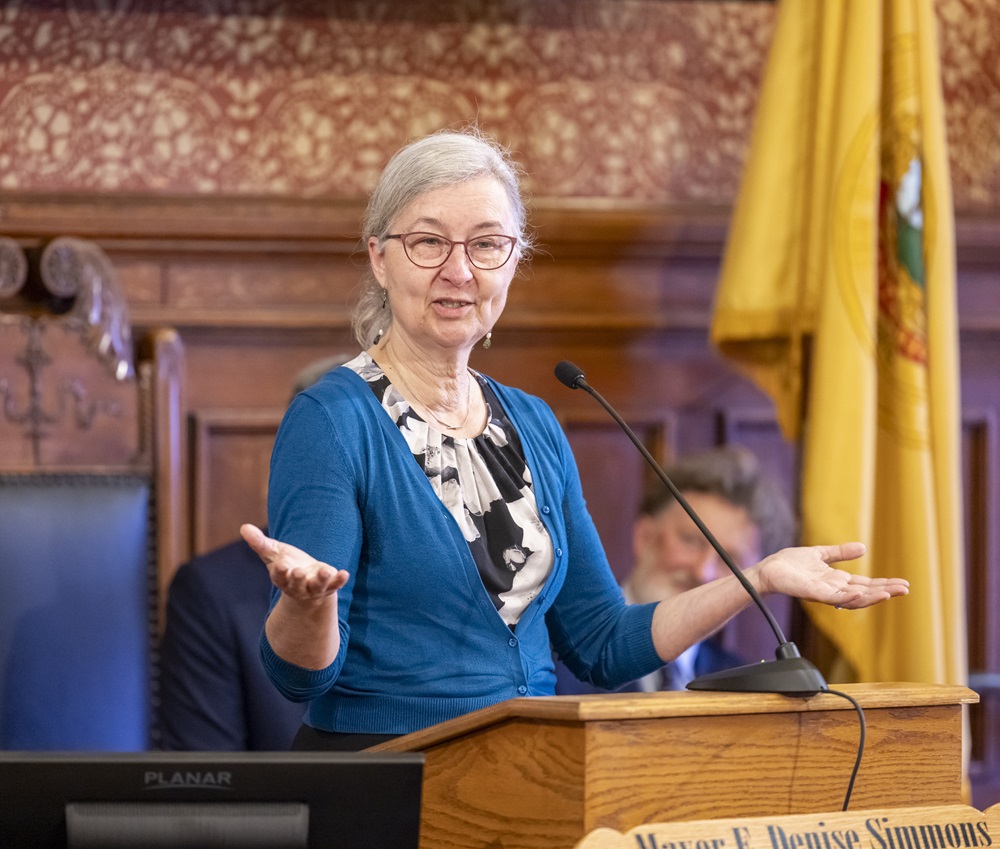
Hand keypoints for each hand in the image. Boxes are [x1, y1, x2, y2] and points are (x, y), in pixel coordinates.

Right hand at [240, 523, 349, 602]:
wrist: (306, 582)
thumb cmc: (287, 565)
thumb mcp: (273, 553)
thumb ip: (259, 543)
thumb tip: (243, 527)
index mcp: (283, 577)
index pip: (279, 576)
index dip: (280, 572)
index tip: (281, 565)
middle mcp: (298, 585)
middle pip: (298, 584)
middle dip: (298, 578)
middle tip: (299, 572)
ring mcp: (314, 587)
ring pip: (317, 586)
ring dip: (322, 580)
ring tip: (326, 571)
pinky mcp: (329, 585)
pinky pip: (335, 584)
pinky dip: (339, 580)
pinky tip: (344, 574)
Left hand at [754, 543, 909, 609]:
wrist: (768, 569)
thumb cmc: (790, 563)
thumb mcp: (820, 554)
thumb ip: (840, 553)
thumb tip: (863, 548)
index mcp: (837, 580)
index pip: (865, 584)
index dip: (884, 585)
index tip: (903, 584)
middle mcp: (834, 589)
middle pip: (864, 593)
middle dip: (885, 592)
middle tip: (905, 590)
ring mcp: (824, 593)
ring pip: (853, 598)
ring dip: (872, 596)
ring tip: (890, 593)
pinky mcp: (813, 592)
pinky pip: (834, 597)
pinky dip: (848, 596)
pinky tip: (861, 592)